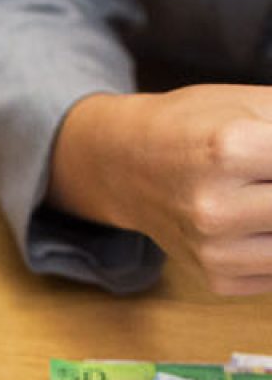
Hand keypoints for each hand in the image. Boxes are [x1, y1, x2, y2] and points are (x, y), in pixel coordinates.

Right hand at [49, 85, 271, 294]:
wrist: (122, 166)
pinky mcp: (217, 278)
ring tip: (260, 197)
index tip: (271, 155)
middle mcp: (217, 207)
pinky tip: (257, 223)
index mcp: (231, 148)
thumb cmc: (188, 126)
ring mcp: (214, 250)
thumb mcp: (253, 100)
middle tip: (263, 178)